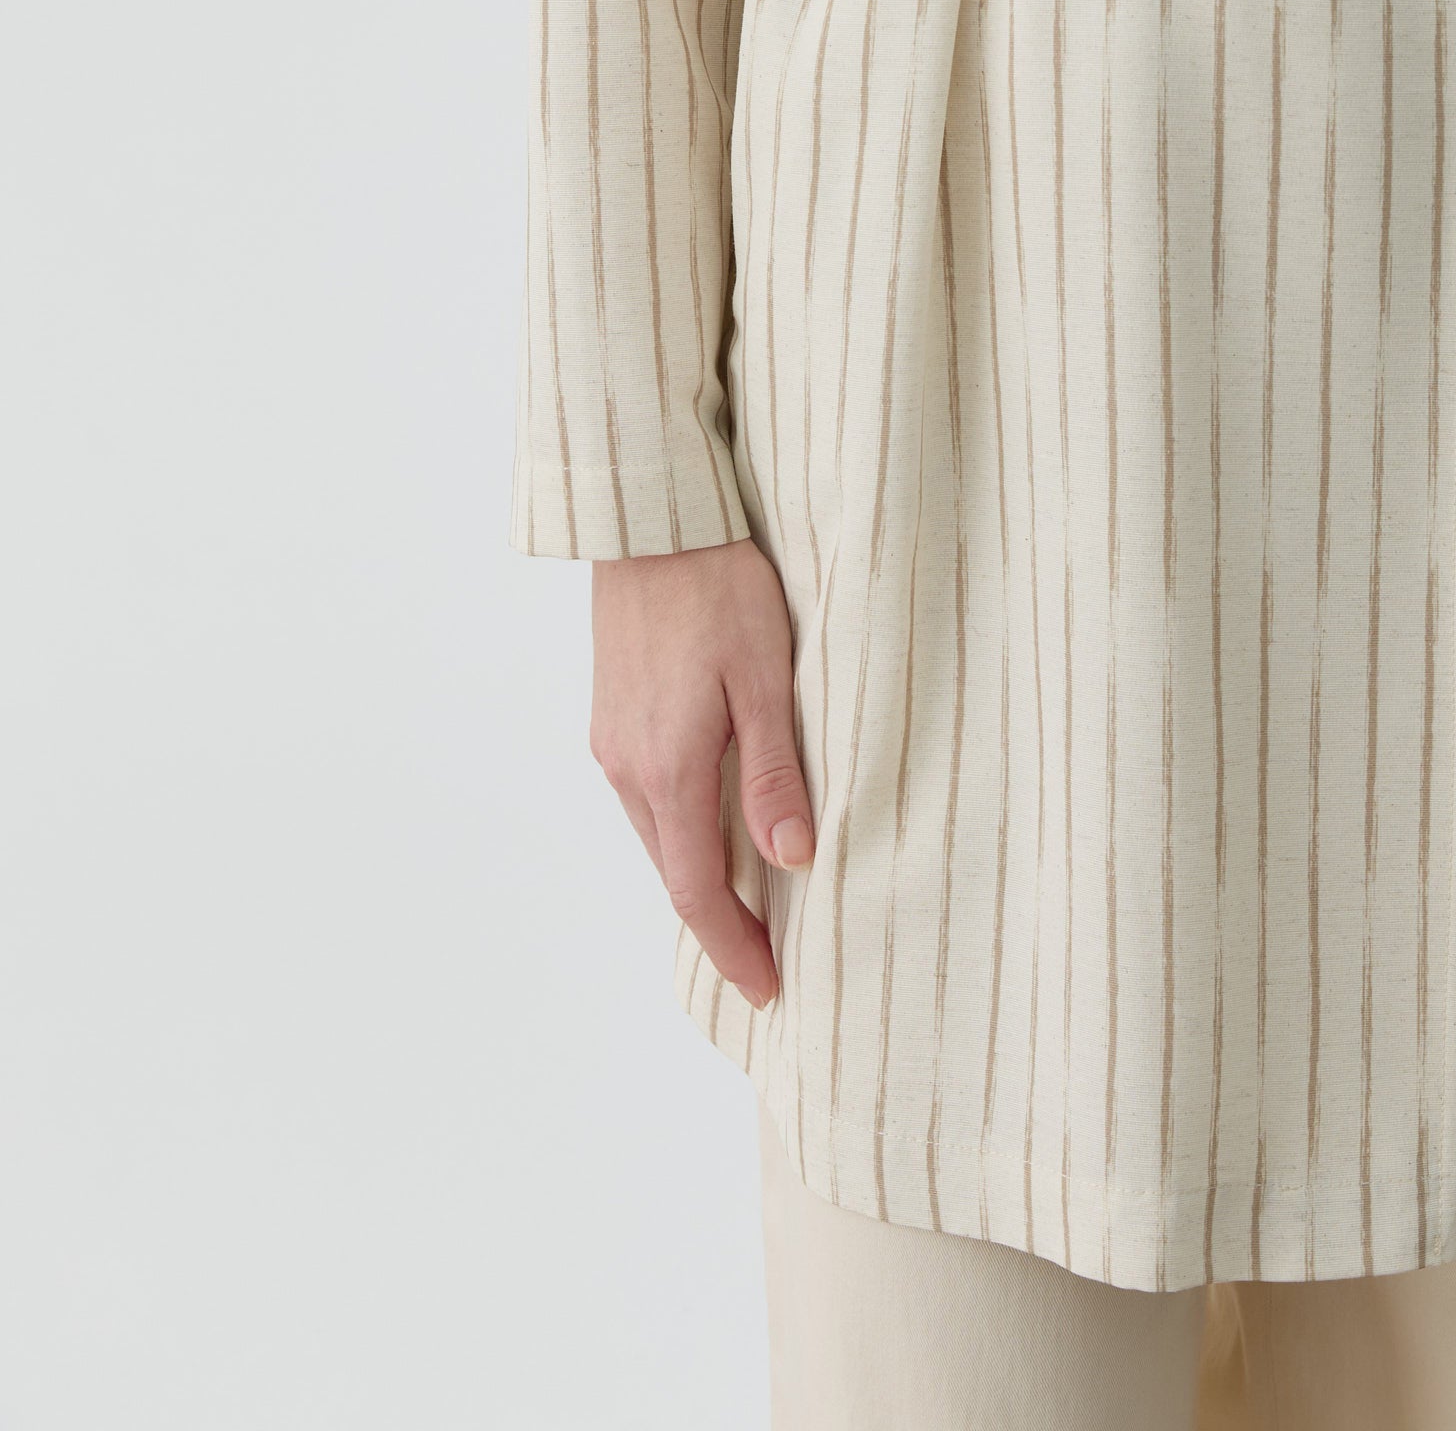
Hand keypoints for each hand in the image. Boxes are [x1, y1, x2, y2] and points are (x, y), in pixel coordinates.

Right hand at [589, 536, 812, 1008]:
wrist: (652, 520)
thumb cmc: (720, 586)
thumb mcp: (766, 675)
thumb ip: (774, 771)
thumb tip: (790, 861)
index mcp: (669, 768)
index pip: (698, 892)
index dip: (733, 948)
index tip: (768, 990)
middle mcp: (627, 768)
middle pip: (675, 873)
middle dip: (719, 924)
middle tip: (770, 958)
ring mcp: (611, 742)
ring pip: (659, 836)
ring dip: (700, 876)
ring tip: (753, 902)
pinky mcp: (611, 717)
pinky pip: (647, 798)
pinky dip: (682, 830)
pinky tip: (717, 822)